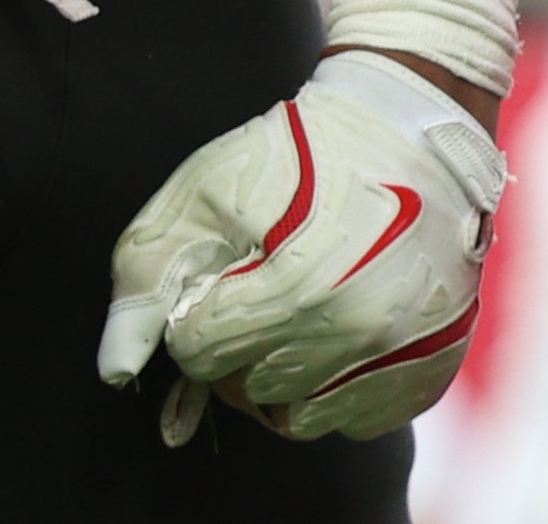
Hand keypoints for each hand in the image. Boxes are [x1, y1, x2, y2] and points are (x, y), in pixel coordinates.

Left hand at [100, 51, 505, 442]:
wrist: (410, 127)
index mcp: (296, 288)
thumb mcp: (205, 191)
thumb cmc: (298, 155)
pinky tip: (341, 335)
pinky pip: (358, 420)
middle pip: (246, 390)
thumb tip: (115, 370)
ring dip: (285, 374)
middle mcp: (357, 333)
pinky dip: (340, 389)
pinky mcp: (432, 367)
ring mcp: (403, 355)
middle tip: (261, 289)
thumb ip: (148, 276)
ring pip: (300, 417)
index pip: (197, 352)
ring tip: (298, 314)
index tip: (224, 275)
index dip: (196, 312)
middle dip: (237, 346)